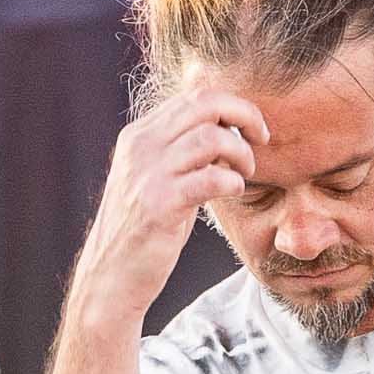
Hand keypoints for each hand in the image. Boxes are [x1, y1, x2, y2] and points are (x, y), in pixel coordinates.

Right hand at [70, 88, 269, 326]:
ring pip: (211, 137)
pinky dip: (232, 181)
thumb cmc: (145, 230)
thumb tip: (228, 131)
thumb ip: (185, 153)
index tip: (252, 129)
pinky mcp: (159, 204)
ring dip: (241, 153)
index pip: (194, 97)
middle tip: (261, 138)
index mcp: (140, 135)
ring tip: (245, 173)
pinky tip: (233, 192)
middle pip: (205, 104)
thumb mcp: (159, 180)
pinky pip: (210, 178)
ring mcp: (148, 174)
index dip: (232, 105)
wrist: (112, 276)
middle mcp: (141, 146)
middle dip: (244, 115)